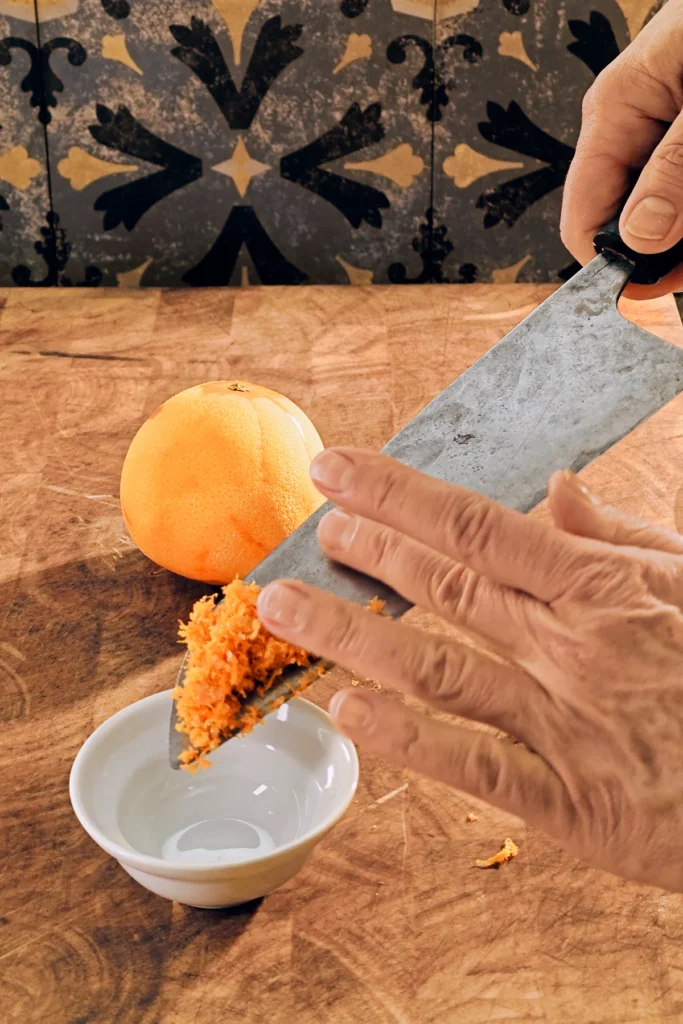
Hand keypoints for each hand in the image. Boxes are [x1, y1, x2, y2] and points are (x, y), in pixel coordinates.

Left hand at [257, 448, 682, 891]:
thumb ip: (620, 536)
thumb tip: (558, 488)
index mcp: (600, 587)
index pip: (475, 523)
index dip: (395, 494)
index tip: (338, 471)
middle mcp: (572, 647)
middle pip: (447, 586)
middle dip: (366, 552)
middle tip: (305, 531)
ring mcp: (568, 725)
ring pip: (441, 669)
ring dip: (353, 635)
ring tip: (283, 606)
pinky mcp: (575, 803)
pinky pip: (479, 766)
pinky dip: (411, 741)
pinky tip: (349, 713)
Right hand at [561, 0, 682, 297]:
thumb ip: (676, 168)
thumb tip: (639, 237)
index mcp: (616, 110)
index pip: (583, 218)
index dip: (613, 263)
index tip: (657, 285)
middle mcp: (634, 129)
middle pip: (628, 225)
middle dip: (670, 253)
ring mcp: (666, 140)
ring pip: (664, 220)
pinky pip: (681, 200)